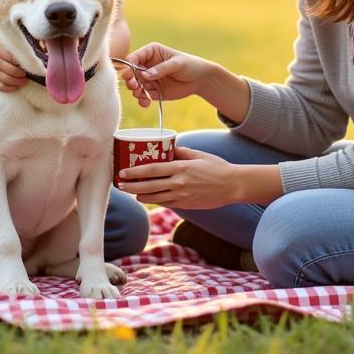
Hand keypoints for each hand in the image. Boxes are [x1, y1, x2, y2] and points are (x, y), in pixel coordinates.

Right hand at [0, 40, 26, 91]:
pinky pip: (1, 87)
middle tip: (28, 75)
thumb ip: (12, 48)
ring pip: (7, 80)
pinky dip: (10, 88)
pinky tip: (16, 86)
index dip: (24, 63)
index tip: (30, 65)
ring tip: (24, 81)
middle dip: (22, 75)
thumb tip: (28, 54)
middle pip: (12, 71)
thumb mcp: (1, 44)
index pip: (14, 59)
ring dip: (18, 82)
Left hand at [116, 147, 237, 208]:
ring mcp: (182, 196)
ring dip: (141, 195)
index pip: (153, 170)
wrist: (232, 185)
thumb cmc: (216, 167)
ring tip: (131, 192)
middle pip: (149, 186)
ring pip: (155, 198)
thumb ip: (181, 152)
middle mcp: (179, 183)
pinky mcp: (186, 205)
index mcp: (181, 168)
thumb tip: (166, 148)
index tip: (124, 172)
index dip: (135, 172)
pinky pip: (166, 203)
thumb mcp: (198, 154)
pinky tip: (148, 198)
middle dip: (132, 186)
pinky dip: (155, 201)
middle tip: (120, 185)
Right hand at [117, 42, 216, 106]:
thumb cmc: (189, 65)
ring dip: (136, 91)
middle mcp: (146, 65)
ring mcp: (149, 79)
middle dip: (130, 80)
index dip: (129, 66)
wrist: (200, 79)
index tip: (130, 75)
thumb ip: (161, 68)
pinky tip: (146, 103)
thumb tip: (145, 75)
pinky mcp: (153, 91)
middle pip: (131, 73)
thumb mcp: (177, 64)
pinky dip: (142, 100)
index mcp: (150, 52)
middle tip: (135, 86)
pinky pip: (143, 96)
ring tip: (142, 95)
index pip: (134, 57)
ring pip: (135, 86)